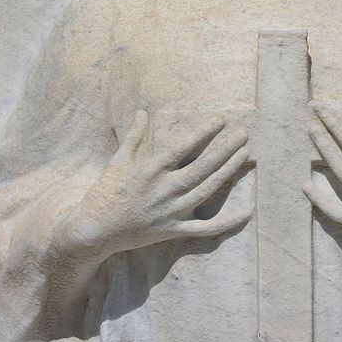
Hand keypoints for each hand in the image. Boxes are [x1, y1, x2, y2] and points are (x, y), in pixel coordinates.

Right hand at [56, 111, 251, 262]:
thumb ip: (134, 136)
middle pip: (202, 167)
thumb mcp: (118, 161)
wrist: (95, 230)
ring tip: (245, 154)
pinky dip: (227, 223)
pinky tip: (246, 212)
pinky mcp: (174, 230)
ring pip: (207, 189)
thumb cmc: (106, 192)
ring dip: (228, 171)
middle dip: (225, 148)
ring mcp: (171, 211)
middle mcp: (164, 189)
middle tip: (244, 133)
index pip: (183, 147)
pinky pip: (205, 228)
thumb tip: (141, 111)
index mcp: (151, 170)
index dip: (203, 132)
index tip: (221, 120)